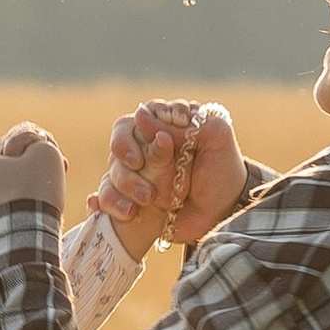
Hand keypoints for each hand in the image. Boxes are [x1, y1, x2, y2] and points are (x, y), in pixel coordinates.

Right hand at [86, 99, 249, 249]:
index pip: (142, 116)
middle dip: (125, 151)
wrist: (222, 214)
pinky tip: (126, 210)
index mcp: (166, 128)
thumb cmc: (222, 171)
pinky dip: (108, 203)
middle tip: (138, 163)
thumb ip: (184, 124)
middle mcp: (145, 148)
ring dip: (126, 183)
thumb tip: (140, 115)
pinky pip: (107, 198)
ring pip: (113, 171)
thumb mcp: (215, 138)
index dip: (146, 124)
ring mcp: (136, 175)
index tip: (162, 139)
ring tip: (149, 199)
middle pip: (120, 140)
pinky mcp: (129, 199)